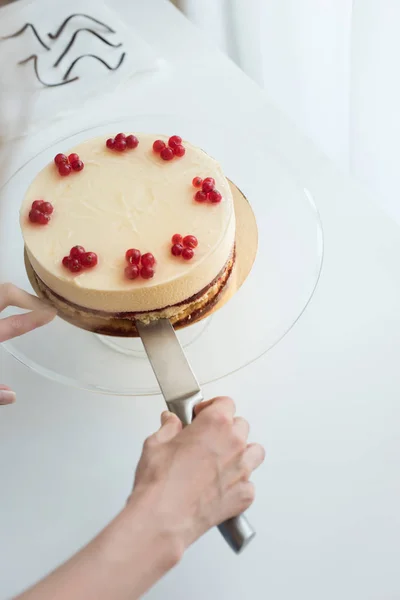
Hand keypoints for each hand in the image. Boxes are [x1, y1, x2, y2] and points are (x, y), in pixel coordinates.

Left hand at [0, 283, 55, 404]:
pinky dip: (0, 303)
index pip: (13, 324)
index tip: (52, 312)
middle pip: (5, 292)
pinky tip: (3, 309)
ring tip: (23, 303)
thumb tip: (12, 395)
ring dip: (9, 296)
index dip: (35, 316)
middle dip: (25, 296)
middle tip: (42, 306)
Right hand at [131, 396, 264, 548]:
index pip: (226, 403)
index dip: (212, 407)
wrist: (163, 517)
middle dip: (226, 429)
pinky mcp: (244, 494)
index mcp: (215, 424)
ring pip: (254, 452)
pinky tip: (222, 487)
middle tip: (208, 438)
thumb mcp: (155, 443)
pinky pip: (249, 484)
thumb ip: (168, 427)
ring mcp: (242, 469)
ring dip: (241, 453)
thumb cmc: (160, 482)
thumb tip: (170, 422)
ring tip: (223, 459)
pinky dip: (239, 484)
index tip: (202, 414)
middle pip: (241, 425)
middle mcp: (234, 443)